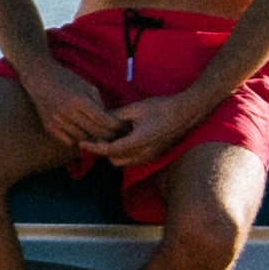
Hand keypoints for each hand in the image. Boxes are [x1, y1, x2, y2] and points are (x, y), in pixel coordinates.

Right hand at [20, 57, 127, 155]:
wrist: (40, 78)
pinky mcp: (49, 126)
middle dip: (108, 135)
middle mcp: (67, 112)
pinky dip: (78, 142)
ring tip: (103, 139)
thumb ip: (98, 103)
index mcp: (79, 100)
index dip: (114, 125)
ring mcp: (57, 120)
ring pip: (82, 138)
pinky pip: (67, 141)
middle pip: (94, 131)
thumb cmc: (67, 79)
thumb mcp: (86, 85)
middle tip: (116, 136)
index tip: (121, 127)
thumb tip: (108, 119)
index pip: (102, 119)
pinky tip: (85, 138)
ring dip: (94, 140)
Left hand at [88, 85, 217, 168]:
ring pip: (124, 162)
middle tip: (96, 137)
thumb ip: (116, 116)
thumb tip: (100, 119)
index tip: (81, 144)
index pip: (109, 150)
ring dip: (114, 153)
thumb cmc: (162, 107)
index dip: (93, 148)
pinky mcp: (155, 156)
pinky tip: (124, 138)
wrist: (187, 112)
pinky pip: (133, 160)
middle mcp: (144, 154)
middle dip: (103, 151)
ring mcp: (150, 157)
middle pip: (114, 160)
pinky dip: (125, 153)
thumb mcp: (136, 108)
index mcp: (138, 142)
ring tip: (110, 137)